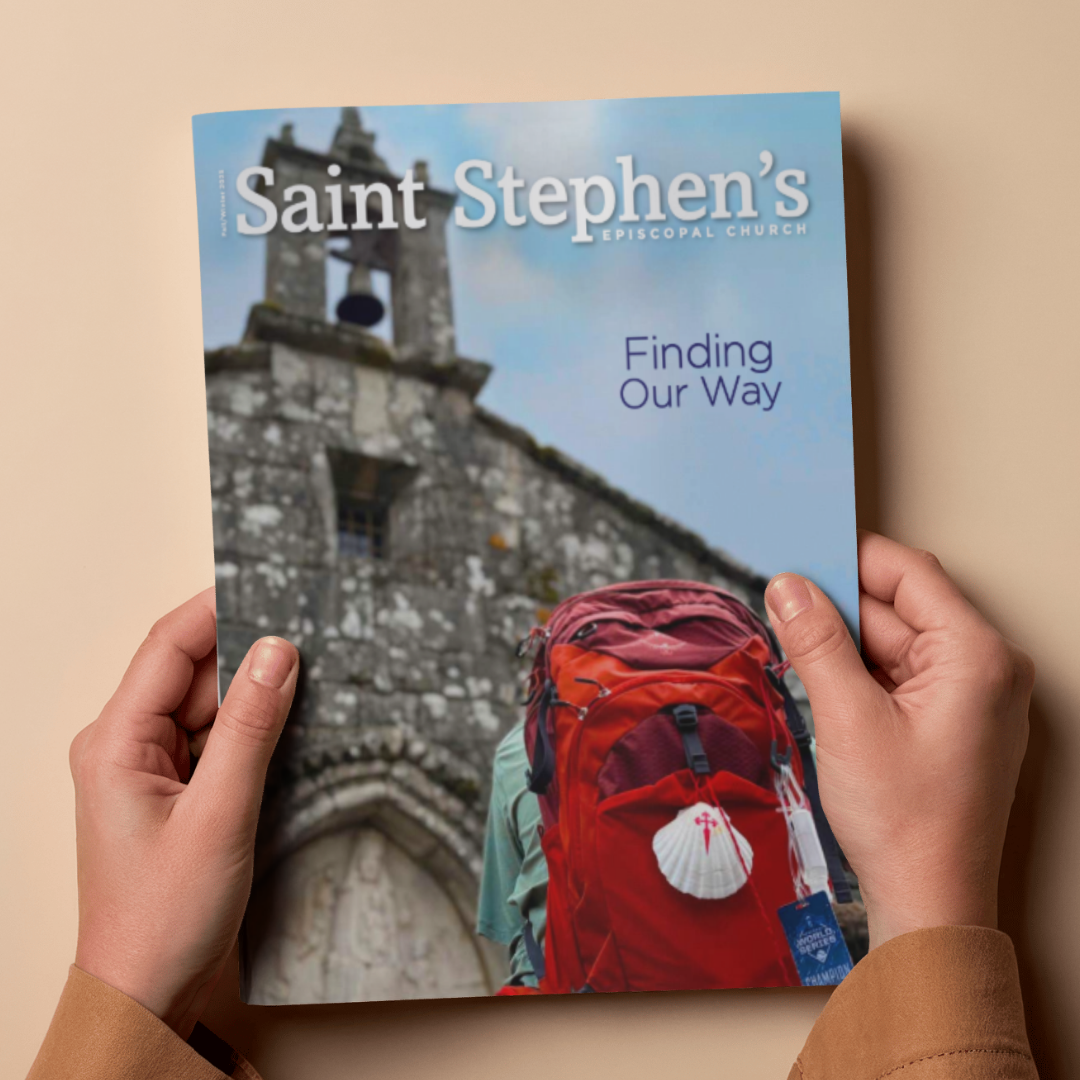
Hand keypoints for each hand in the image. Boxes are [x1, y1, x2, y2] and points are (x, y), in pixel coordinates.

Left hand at [69, 588, 298, 1037]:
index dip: (220, 608)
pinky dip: (256, 731)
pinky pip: (219, 740)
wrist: (148, 993)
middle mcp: (128, 745)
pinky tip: (296, 726)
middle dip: (251, 653)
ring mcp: (153, 769)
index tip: (274, 585)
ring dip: (258, 696)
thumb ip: (249, 727)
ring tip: (316, 680)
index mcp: (115, 741)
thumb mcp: (218, 814)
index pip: (169, 647)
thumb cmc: (163, 916)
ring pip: (212, 706)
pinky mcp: (179, 792)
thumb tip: (278, 652)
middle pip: (195, 672)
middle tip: (315, 636)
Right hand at [764, 531, 1033, 949]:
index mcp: (977, 656)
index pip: (910, 573)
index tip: (798, 558)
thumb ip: (816, 641)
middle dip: (837, 609)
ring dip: (843, 646)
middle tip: (782, 614)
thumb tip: (789, 587)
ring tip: (801, 664)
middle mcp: (985, 668)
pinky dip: (858, 675)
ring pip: (893, 642)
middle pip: (899, 607)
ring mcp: (970, 696)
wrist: (929, 901)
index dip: (849, 559)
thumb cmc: (908, 823)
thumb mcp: (847, 718)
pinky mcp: (951, 719)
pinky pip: (898, 674)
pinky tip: (826, 690)